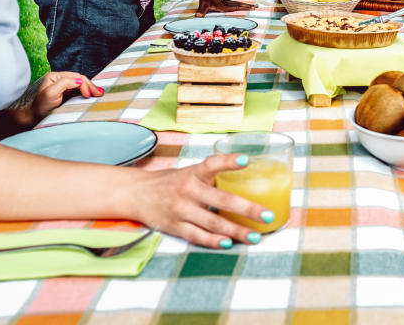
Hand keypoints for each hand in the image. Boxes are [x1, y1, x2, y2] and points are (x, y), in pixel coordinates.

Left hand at [8, 72, 104, 128]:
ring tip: (99, 93)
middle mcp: (60, 79)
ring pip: (80, 85)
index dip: (84, 85)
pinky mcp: (66, 94)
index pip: (75, 77)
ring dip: (90, 89)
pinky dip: (86, 92)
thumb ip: (64, 83)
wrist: (34, 118)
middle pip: (79, 80)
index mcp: (56, 76)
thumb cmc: (40, 107)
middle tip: (100, 93)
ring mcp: (63, 87)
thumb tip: (79, 80)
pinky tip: (92, 95)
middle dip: (90, 86)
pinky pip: (78, 91)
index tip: (89, 95)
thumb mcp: (51, 93)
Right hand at [133, 153, 274, 247]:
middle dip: (247, 209)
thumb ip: (213, 176)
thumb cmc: (170, 182)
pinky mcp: (175, 227)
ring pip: (213, 222)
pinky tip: (229, 243)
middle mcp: (188, 190)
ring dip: (236, 231)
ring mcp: (181, 210)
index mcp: (193, 173)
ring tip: (255, 236)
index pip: (213, 163)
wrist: (137, 193)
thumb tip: (246, 178)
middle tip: (267, 215)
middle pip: (222, 199)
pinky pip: (198, 236)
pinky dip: (214, 241)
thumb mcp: (190, 172)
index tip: (247, 160)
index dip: (229, 161)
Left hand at [195, 0, 253, 14]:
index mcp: (223, 5)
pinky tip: (235, 5)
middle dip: (247, 7)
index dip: (245, 9)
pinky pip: (231, 2)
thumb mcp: (203, 1)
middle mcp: (225, 2)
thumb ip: (201, 10)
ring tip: (251, 6)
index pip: (236, 9)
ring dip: (243, 5)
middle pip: (239, 5)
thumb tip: (197, 17)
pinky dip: (236, 4)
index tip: (253, 8)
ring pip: (235, 3)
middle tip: (257, 7)